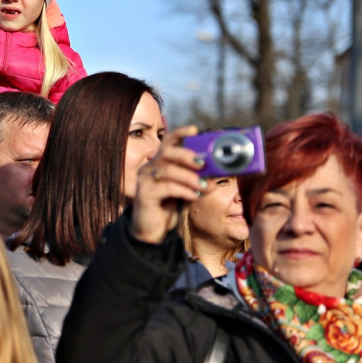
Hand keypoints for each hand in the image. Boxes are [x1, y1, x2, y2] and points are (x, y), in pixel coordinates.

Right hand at [132, 126, 205, 243]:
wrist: (151, 232)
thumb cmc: (168, 208)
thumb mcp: (186, 191)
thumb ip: (197, 181)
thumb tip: (218, 173)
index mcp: (159, 163)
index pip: (167, 142)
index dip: (180, 133)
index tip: (195, 130)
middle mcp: (149, 168)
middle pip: (166, 152)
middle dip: (187, 156)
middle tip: (203, 164)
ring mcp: (145, 180)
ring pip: (167, 170)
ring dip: (189, 177)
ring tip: (203, 187)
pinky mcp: (144, 194)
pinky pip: (165, 187)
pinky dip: (183, 190)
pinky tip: (194, 196)